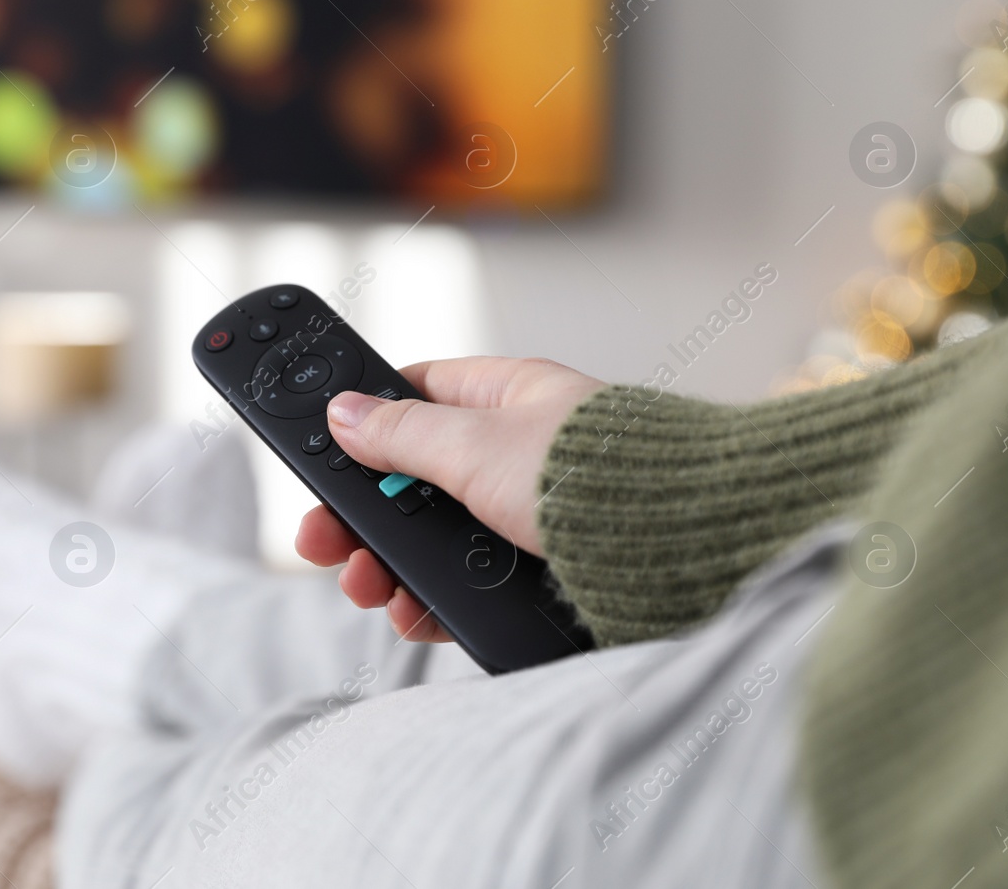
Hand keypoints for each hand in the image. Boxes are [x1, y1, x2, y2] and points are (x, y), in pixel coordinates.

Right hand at [294, 357, 602, 641]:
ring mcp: (527, 514)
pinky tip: (414, 614)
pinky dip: (434, 600)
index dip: (363, 421)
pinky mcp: (540, 571)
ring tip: (367, 588)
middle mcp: (515, 451)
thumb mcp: (477, 447)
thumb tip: (344, 410)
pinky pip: (470, 583)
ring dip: (390, 564)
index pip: (416, 393)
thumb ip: (402, 433)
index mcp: (506, 396)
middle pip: (415, 479)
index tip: (320, 451)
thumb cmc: (600, 478)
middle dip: (364, 514)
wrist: (687, 553)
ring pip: (437, 537)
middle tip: (323, 541)